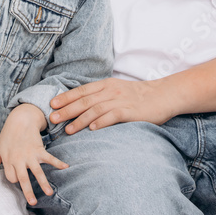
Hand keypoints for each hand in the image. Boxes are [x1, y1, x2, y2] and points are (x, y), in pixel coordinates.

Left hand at [0, 104, 67, 205]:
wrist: (21, 118)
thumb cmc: (8, 134)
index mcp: (8, 160)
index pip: (11, 177)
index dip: (15, 179)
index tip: (19, 177)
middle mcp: (19, 159)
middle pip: (23, 178)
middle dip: (28, 191)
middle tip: (33, 202)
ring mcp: (30, 154)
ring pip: (37, 171)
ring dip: (43, 182)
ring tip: (49, 193)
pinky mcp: (39, 149)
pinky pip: (49, 158)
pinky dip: (58, 162)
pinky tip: (65, 167)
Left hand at [49, 78, 170, 133]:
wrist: (163, 95)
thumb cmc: (139, 96)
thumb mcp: (118, 90)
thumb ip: (103, 96)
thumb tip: (83, 106)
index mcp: (107, 85)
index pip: (82, 91)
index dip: (66, 97)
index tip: (52, 103)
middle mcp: (111, 91)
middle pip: (84, 100)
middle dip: (66, 109)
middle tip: (52, 118)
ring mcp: (120, 100)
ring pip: (95, 109)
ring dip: (79, 120)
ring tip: (67, 129)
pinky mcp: (130, 111)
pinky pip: (112, 116)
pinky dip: (101, 122)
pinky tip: (91, 129)